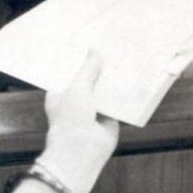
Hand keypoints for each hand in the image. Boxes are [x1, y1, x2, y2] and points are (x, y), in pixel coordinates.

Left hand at [38, 52, 118, 192]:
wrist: (81, 152)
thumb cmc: (70, 119)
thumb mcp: (78, 87)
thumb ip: (88, 69)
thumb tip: (96, 51)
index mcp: (60, 93)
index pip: (68, 71)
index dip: (77, 58)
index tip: (87, 41)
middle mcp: (76, 101)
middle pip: (88, 79)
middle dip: (97, 67)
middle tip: (108, 45)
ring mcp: (93, 110)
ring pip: (104, 90)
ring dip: (112, 79)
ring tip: (122, 57)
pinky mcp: (109, 119)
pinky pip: (117, 102)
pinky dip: (123, 93)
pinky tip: (132, 76)